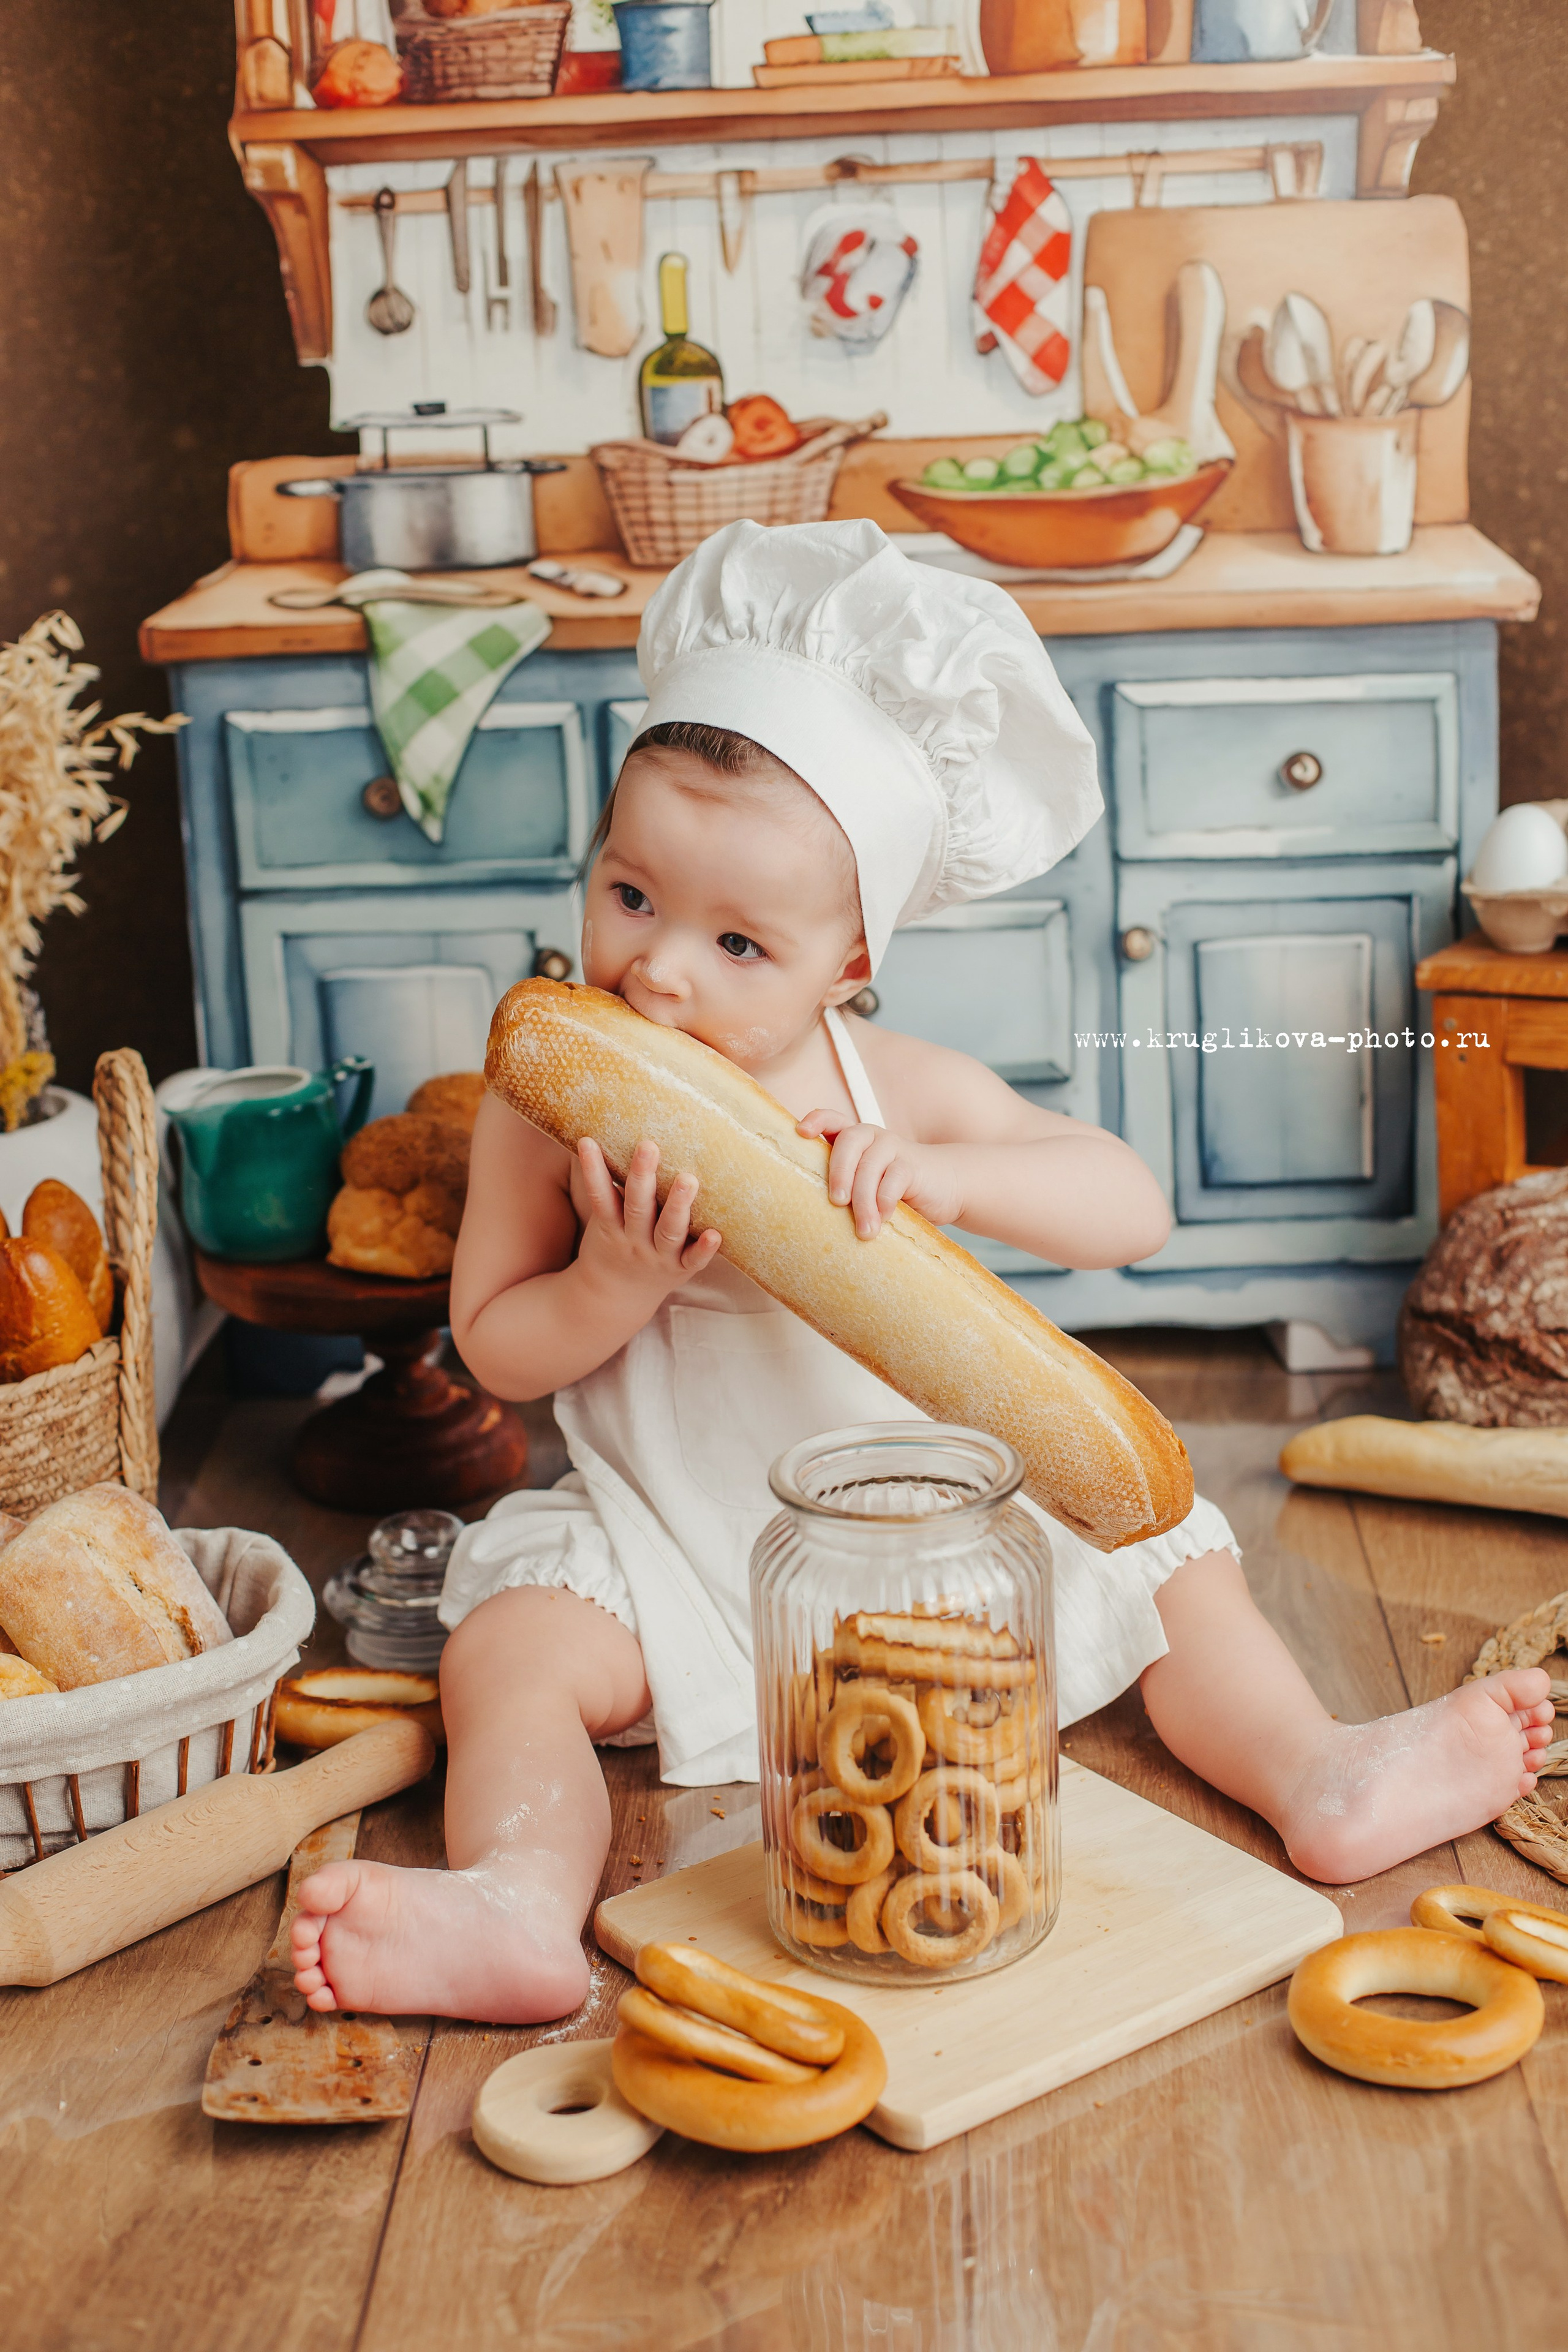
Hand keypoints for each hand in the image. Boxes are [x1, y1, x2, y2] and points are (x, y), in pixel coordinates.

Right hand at [575, 1136, 720, 1302]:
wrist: (613, 1299)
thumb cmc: (611, 1246)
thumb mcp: (602, 1221)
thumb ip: (608, 1188)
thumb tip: (599, 1135)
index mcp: (610, 1227)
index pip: (600, 1195)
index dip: (593, 1169)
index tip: (588, 1141)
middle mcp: (634, 1241)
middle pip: (637, 1207)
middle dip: (642, 1176)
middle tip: (648, 1146)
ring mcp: (658, 1256)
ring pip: (667, 1231)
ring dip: (678, 1205)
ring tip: (688, 1179)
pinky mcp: (680, 1269)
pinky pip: (693, 1260)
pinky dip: (704, 1249)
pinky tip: (717, 1234)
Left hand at [796, 1112, 962, 1238]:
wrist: (945, 1187)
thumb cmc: (894, 1190)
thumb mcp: (865, 1185)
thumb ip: (844, 1187)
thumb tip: (809, 1214)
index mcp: (855, 1139)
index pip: (832, 1120)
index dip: (816, 1121)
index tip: (801, 1132)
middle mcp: (872, 1137)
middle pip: (848, 1142)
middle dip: (839, 1172)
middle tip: (837, 1202)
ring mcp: (894, 1148)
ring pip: (871, 1166)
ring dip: (863, 1201)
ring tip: (864, 1231)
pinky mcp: (913, 1166)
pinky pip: (894, 1180)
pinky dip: (885, 1201)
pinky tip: (884, 1219)